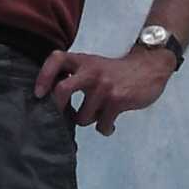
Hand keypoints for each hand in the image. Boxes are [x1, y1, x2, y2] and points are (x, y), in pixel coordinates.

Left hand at [32, 42, 175, 135]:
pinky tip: (110, 124)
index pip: (56, 60)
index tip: (38, 93)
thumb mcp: (94, 65)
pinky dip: (105, 128)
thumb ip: (75, 76)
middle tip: (59, 118)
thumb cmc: (116, 72)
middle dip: (57, 109)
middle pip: (62, 90)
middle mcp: (91, 71)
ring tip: (98, 116)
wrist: (150, 68)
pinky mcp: (117, 100)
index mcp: (83, 61)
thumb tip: (52, 100)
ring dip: (88, 121)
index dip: (43, 76)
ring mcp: (104, 86)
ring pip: (82, 117)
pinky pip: (101, 125)